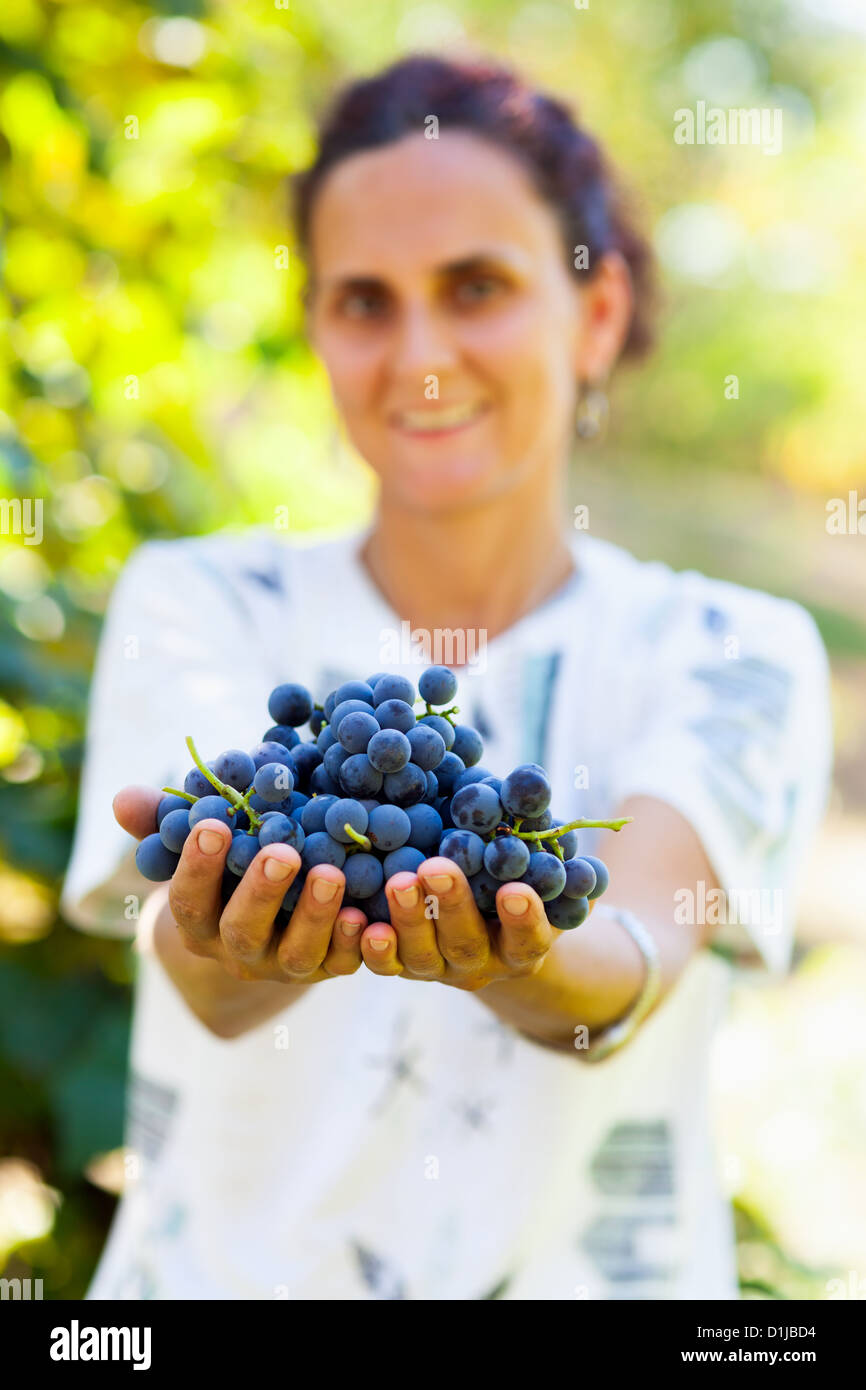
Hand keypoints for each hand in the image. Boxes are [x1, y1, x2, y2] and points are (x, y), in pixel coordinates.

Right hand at [113, 786, 366, 982]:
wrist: (273, 920)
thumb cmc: (228, 864)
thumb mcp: (197, 844)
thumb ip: (162, 823)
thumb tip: (121, 799)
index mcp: (200, 921)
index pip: (190, 900)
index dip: (198, 868)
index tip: (214, 825)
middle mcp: (239, 950)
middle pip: (243, 930)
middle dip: (261, 892)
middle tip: (283, 852)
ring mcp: (285, 963)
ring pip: (297, 954)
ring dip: (314, 916)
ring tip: (331, 873)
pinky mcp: (330, 968)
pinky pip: (343, 965)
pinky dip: (353, 943)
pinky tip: (364, 914)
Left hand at [357, 855, 593, 989]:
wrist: (476, 919)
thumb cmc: (511, 872)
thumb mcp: (532, 856)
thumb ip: (535, 832)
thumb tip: (531, 784)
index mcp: (523, 943)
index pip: (528, 937)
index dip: (523, 919)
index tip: (514, 890)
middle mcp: (481, 961)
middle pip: (466, 944)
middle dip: (451, 906)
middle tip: (435, 868)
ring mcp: (437, 966)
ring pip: (420, 954)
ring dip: (407, 919)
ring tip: (397, 882)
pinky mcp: (399, 965)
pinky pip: (381, 963)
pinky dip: (368, 945)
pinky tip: (355, 918)